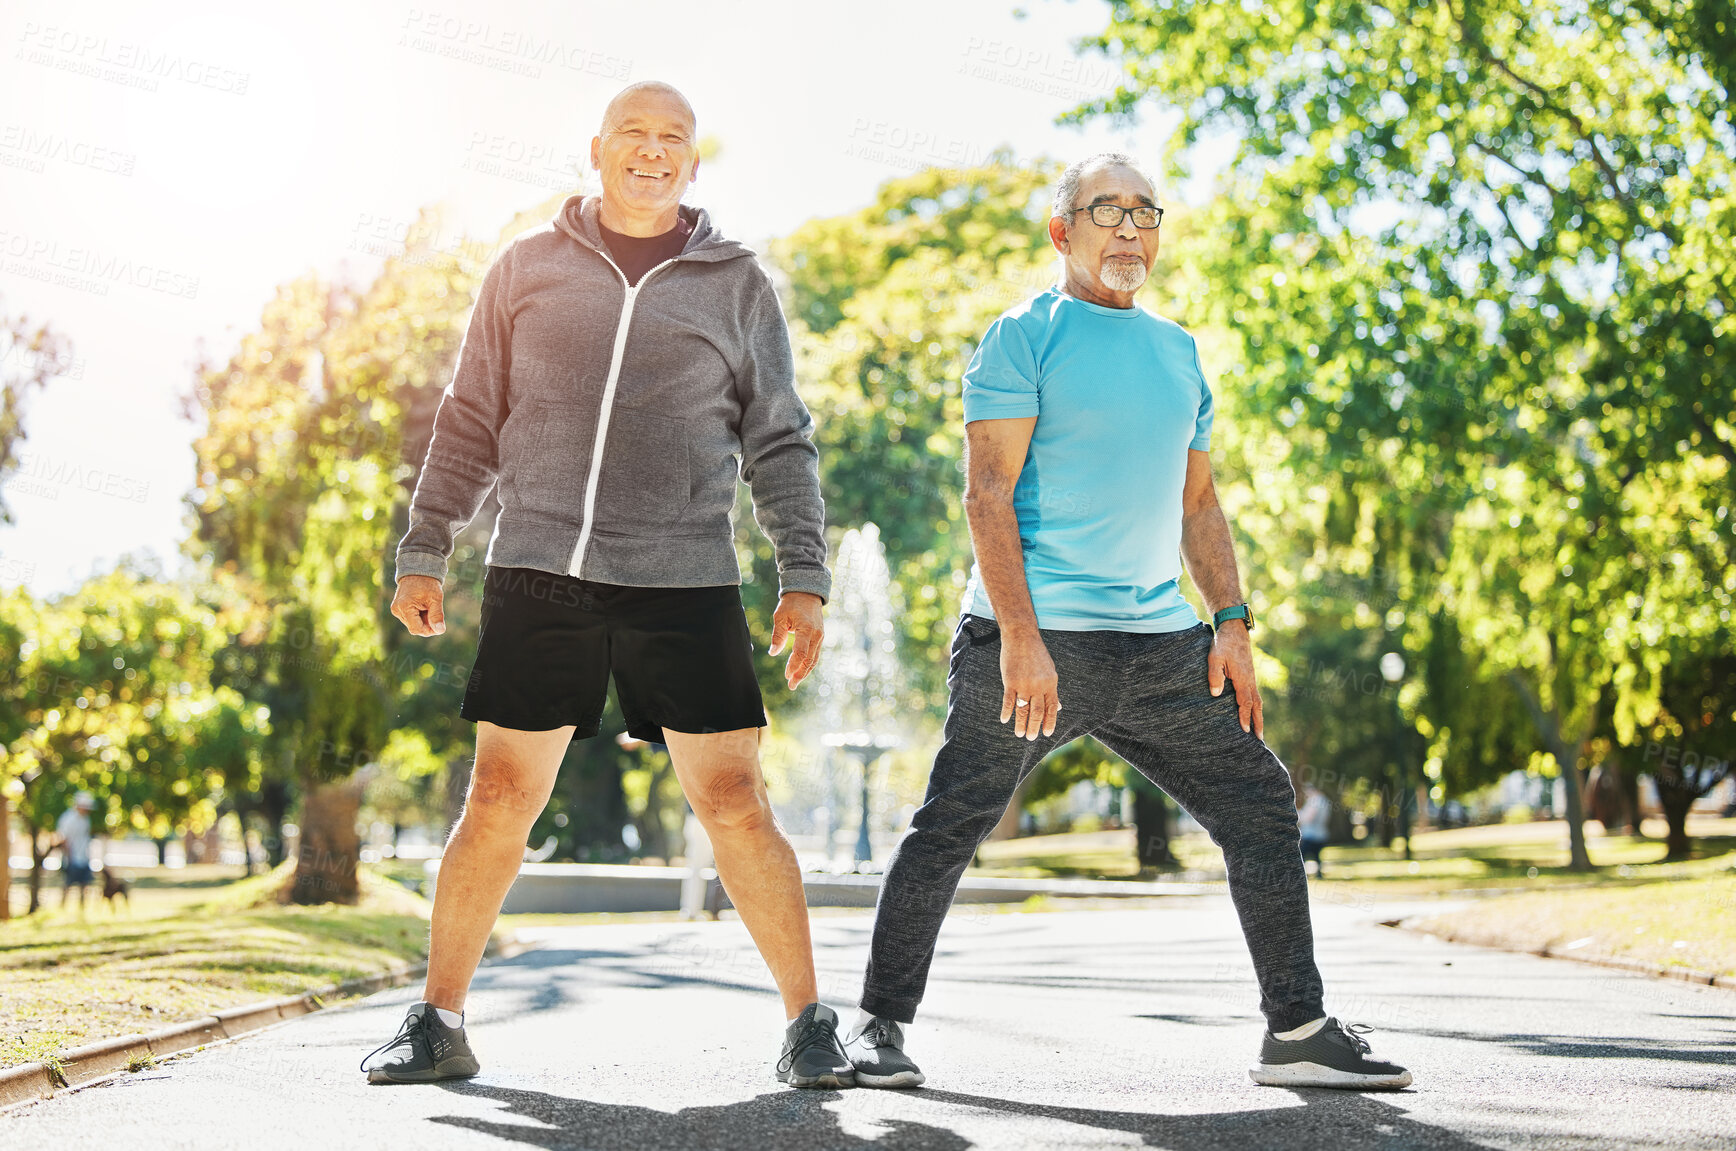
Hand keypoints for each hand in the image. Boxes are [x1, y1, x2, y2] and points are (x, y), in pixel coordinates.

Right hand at [391, 574, 445, 636]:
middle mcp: (397, 610)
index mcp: (404, 607)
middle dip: (426, 625)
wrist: (418, 571)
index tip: (439, 626)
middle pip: (414, 628)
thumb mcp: (436, 599)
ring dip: (423, 620)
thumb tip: (440, 631)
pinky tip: (423, 607)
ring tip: (428, 607)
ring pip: (412, 624)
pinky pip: (410, 619)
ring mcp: (396, 610)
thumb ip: (437, 615)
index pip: (416, 629)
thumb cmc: (428, 583)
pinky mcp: (397, 609)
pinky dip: (418, 617)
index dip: (429, 630)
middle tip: (435, 613)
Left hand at [768, 591, 824, 689]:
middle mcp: (816, 635)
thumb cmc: (791, 604)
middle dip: (800, 674)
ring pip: (814, 659)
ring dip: (805, 672)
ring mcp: (820, 636)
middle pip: (810, 660)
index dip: (793, 665)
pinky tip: (800, 671)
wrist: (807, 593)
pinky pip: (815, 654)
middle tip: (791, 685)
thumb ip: (777, 635)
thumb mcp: (780, 617)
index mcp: (806, 629)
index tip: (786, 675)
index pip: (801, 653)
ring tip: (795, 682)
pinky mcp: (820, 637)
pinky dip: (808, 664)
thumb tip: (773, 653)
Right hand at [999, 630, 1060, 739]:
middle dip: (1034, 726)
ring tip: (1019, 734)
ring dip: (1021, 723)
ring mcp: (1024, 684)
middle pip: (1037, 712)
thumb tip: (1058, 707)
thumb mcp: (1050, 671)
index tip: (1047, 734)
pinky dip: (1007, 712)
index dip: (1050, 722)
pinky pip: (1008, 701)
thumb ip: (1052, 690)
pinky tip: (1005, 720)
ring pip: (1023, 709)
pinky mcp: (1010, 681)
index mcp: (1051, 684)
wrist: (1022, 637)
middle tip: (1031, 738)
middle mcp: (1038, 686)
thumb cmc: (1036, 654)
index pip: (1051, 708)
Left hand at [1208, 620, 1263, 737]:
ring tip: (1259, 730)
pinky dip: (1256, 706)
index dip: (1245, 717)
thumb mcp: (1214, 658)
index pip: (1245, 702)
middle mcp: (1250, 681)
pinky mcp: (1249, 676)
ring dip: (1259, 716)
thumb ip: (1215, 676)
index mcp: (1242, 679)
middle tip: (1260, 739)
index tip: (1245, 731)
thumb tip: (1215, 694)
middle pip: (1257, 705)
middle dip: (1258, 722)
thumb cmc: (1223, 644)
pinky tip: (1253, 712)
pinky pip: (1255, 694)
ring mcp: (1251, 678)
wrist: (1234, 631)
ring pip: (1258, 701)